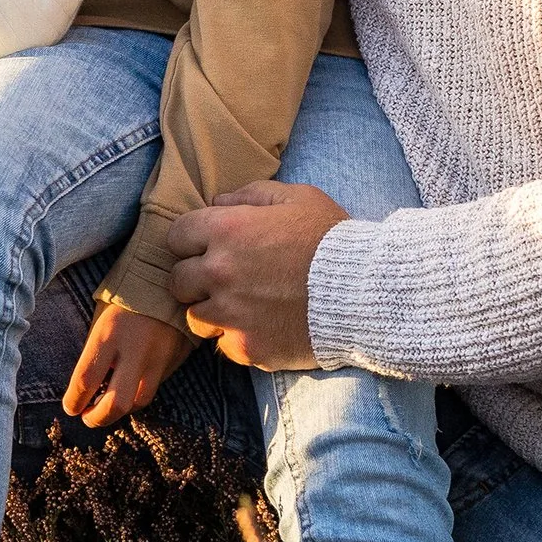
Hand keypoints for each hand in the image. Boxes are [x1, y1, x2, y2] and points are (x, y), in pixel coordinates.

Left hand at [62, 302, 195, 428]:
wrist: (168, 278)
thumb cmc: (126, 294)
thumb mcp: (102, 316)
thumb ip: (96, 350)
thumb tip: (88, 383)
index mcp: (109, 334)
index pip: (86, 380)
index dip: (74, 401)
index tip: (70, 407)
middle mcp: (136, 350)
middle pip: (117, 404)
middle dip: (98, 418)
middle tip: (87, 417)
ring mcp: (159, 358)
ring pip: (139, 402)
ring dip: (120, 409)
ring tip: (106, 405)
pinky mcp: (175, 360)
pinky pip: (155, 387)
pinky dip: (138, 393)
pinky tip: (128, 389)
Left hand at [166, 182, 349, 371]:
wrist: (366, 293)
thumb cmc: (333, 240)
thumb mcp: (298, 198)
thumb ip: (251, 194)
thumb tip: (218, 201)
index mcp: (225, 230)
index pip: (175, 237)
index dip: (191, 242)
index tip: (207, 248)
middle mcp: (218, 272)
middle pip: (178, 281)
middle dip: (196, 278)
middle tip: (224, 280)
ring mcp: (230, 314)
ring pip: (195, 318)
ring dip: (212, 311)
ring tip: (242, 307)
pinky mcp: (247, 347)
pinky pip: (224, 345)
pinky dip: (237, 338)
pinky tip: (262, 327)